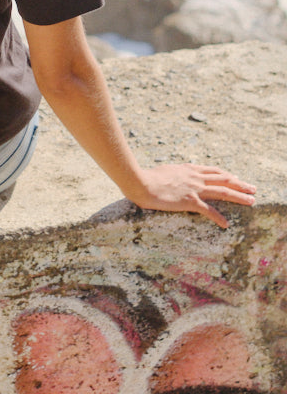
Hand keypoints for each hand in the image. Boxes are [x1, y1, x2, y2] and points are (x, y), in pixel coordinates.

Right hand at [130, 164, 255, 228]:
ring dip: (239, 196)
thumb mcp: (164, 171)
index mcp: (188, 169)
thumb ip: (174, 174)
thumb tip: (173, 176)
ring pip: (222, 191)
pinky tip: (226, 224)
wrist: (140, 182)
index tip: (236, 177)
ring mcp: (193, 188)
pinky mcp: (189, 201)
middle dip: (240, 183)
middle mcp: (194, 177)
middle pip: (223, 179)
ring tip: (252, 200)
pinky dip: (218, 217)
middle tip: (253, 188)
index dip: (226, 174)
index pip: (213, 171)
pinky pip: (208, 210)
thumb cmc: (147, 177)